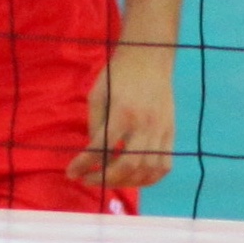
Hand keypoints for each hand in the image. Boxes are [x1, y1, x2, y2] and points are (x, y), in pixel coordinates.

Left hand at [70, 41, 175, 194]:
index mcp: (121, 113)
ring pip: (148, 170)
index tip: (71, 173)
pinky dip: (149, 178)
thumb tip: (93, 153)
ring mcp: (161, 131)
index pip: (100, 147)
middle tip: (89, 180)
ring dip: (128, 182)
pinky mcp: (171, 134)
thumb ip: (95, 124)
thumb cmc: (117, 75)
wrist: (149, 60)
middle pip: (128, 165)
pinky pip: (164, 165)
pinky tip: (134, 178)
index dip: (84, 164)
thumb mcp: (97, 94)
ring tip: (110, 181)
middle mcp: (144, 125)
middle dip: (106, 178)